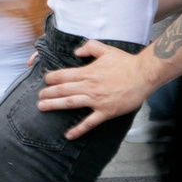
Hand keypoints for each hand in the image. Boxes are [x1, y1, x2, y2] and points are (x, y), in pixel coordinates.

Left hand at [35, 40, 158, 138]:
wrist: (143, 75)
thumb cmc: (126, 62)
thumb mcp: (106, 49)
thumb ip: (89, 47)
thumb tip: (76, 52)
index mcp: (88, 72)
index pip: (64, 75)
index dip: (52, 78)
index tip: (45, 80)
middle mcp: (89, 86)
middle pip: (63, 89)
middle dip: (48, 93)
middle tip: (39, 96)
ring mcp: (96, 100)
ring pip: (70, 103)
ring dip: (54, 105)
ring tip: (42, 107)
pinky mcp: (105, 112)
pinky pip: (89, 122)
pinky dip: (78, 130)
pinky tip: (68, 134)